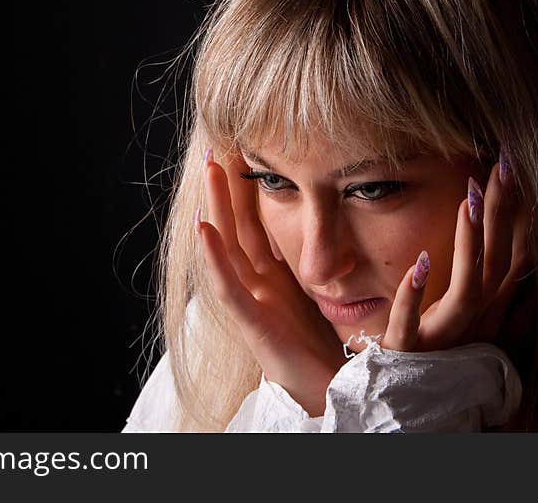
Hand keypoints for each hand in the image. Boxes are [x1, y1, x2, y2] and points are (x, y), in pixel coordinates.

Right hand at [195, 147, 346, 416]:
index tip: (242, 150)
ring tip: (210, 171)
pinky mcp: (253, 326)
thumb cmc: (328, 344)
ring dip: (217, 208)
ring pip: (227, 247)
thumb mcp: (321, 290)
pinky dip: (215, 259)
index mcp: (274, 275)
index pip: (255, 223)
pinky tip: (205, 230)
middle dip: (226, 188)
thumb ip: (315, 258)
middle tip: (217, 147)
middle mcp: (257, 285)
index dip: (246, 189)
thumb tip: (325, 220)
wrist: (332, 390)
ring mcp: (251, 303)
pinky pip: (229, 287)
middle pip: (237, 227)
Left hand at [381, 154, 537, 352]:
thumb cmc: (437, 357)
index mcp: (488, 311)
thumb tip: (507, 239)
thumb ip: (481, 280)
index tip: (515, 166)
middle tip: (504, 163)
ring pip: (468, 290)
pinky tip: (418, 263)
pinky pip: (413, 324)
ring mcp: (446, 339)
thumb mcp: (465, 316)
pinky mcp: (410, 354)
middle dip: (503, 212)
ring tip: (468, 201)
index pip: (514, 256)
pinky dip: (415, 295)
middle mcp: (476, 324)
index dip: (521, 214)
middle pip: (499, 262)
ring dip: (470, 244)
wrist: (413, 410)